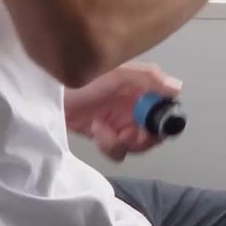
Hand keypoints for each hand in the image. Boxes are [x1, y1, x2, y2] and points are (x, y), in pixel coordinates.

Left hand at [64, 61, 183, 162]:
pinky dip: (108, 145)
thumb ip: (147, 78)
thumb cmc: (81, 80)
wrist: (49, 95)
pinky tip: (96, 130)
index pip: (166, 110)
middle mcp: (135, 107)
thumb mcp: (116, 74)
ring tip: (103, 130)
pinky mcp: (106, 135)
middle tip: (127, 134)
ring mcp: (121, 122)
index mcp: (142, 89)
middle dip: (141, 138)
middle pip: (155, 133)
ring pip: (137, 145)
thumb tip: (177, 87)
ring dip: (121, 142)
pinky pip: (118, 150)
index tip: (149, 126)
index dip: (163, 122)